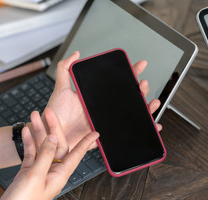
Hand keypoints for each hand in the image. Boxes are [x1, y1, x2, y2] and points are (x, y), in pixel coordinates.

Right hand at [0, 112, 98, 199]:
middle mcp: (53, 172)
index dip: (86, 143)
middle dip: (53, 128)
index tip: (95, 132)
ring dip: (38, 132)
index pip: (77, 154)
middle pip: (57, 146)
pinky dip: (29, 143)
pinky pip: (32, 154)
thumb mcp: (35, 176)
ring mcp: (41, 172)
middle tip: (49, 112)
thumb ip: (46, 155)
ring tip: (33, 116)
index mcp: (60, 175)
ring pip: (43, 147)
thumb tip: (54, 138)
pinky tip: (26, 132)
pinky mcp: (29, 173)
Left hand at [45, 51, 161, 149]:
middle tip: (143, 85)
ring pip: (134, 114)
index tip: (140, 65)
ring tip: (153, 103)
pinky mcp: (109, 135)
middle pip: (130, 98)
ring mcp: (109, 122)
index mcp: (97, 97)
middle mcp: (105, 109)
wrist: (53, 137)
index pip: (118, 83)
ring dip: (148, 108)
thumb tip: (76, 53)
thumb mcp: (60, 89)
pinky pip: (129, 133)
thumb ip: (65, 69)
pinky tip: (154, 127)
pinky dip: (145, 130)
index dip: (131, 73)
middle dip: (142, 90)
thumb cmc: (55, 115)